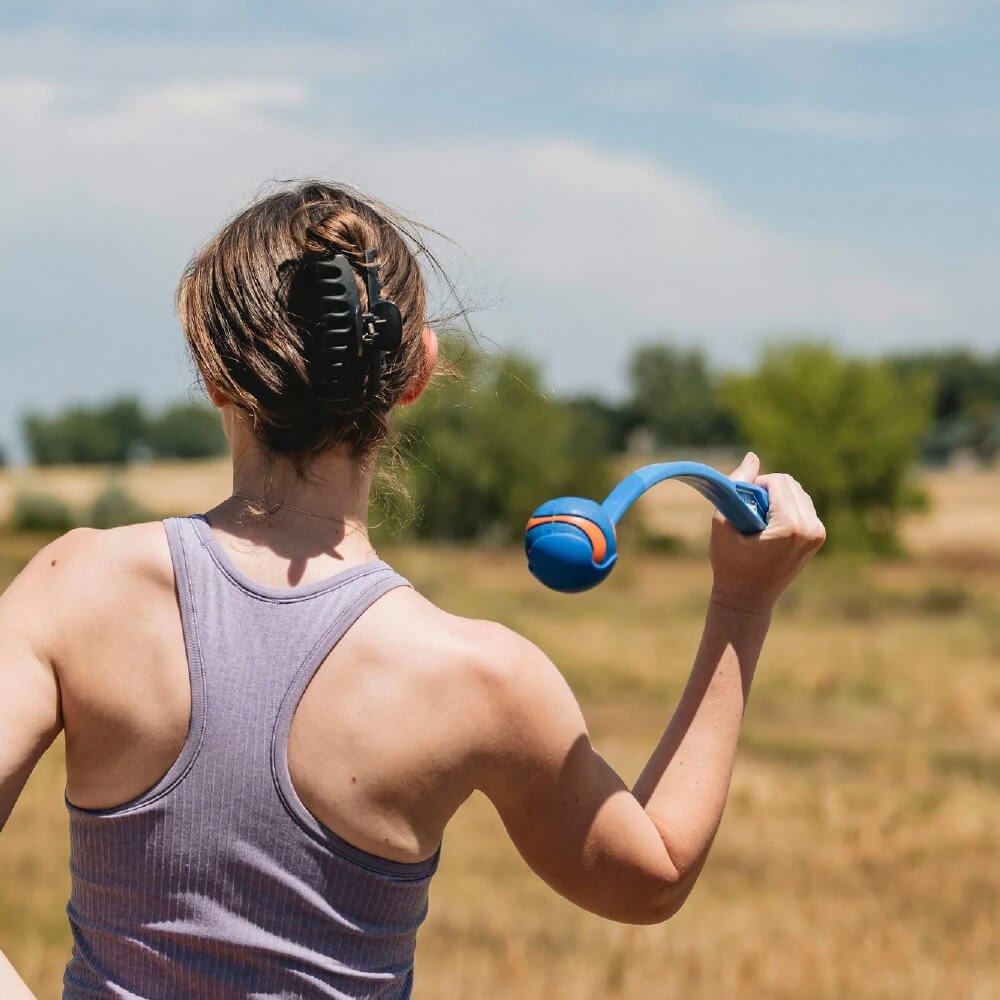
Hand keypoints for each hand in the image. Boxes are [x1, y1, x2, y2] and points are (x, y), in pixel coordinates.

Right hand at [709, 452, 825, 614]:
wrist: (747, 599)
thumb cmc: (730, 563)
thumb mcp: (724, 522)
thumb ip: (738, 486)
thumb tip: (753, 455)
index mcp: (791, 526)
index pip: (778, 481)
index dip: (756, 485)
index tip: (742, 504)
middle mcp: (811, 528)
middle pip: (790, 484)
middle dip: (767, 490)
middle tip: (749, 512)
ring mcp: (818, 534)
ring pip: (798, 493)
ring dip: (777, 498)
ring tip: (759, 521)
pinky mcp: (819, 537)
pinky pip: (803, 506)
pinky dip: (786, 508)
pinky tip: (770, 527)